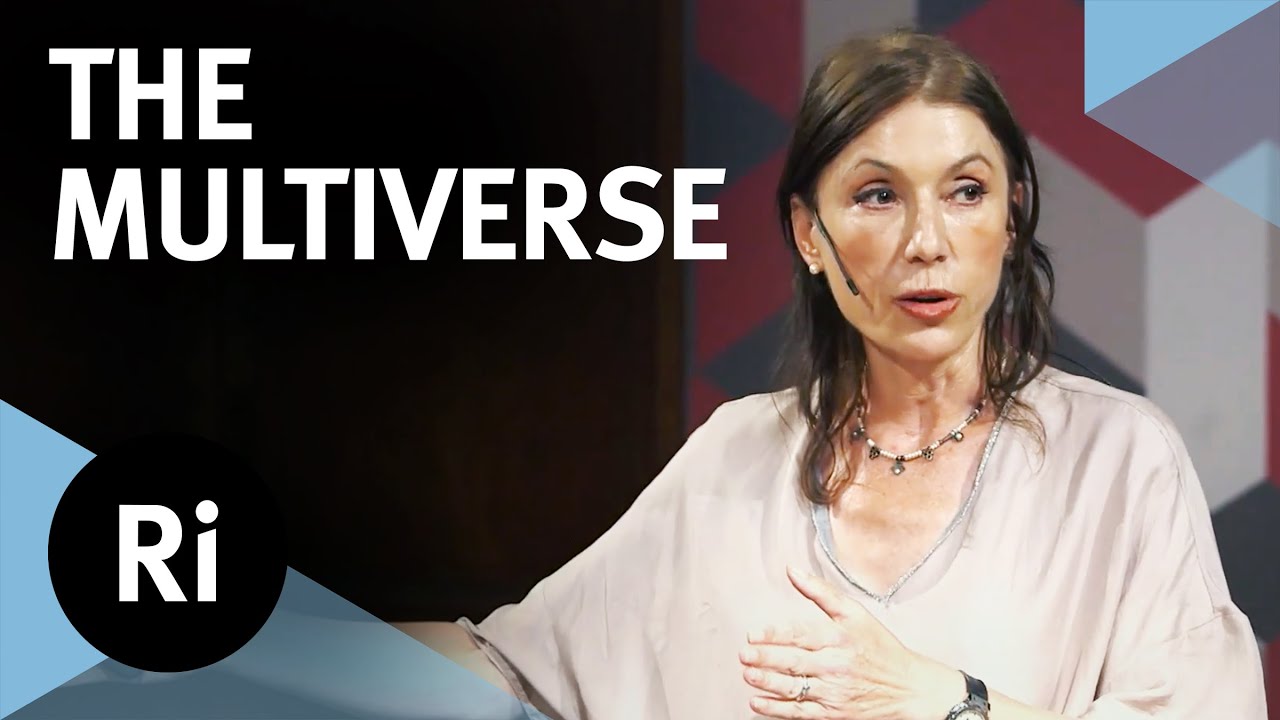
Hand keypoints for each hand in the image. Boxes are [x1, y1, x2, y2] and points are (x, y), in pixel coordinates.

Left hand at [738, 566, 963, 719]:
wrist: (908, 687)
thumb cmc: (880, 648)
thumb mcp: (855, 613)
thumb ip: (821, 592)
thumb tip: (793, 571)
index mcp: (839, 638)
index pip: (802, 635)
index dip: (775, 635)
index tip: (753, 634)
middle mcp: (835, 665)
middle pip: (794, 662)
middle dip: (765, 659)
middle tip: (744, 654)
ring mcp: (833, 692)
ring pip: (794, 688)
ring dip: (768, 683)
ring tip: (748, 675)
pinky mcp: (833, 713)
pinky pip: (800, 713)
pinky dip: (777, 710)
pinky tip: (758, 702)